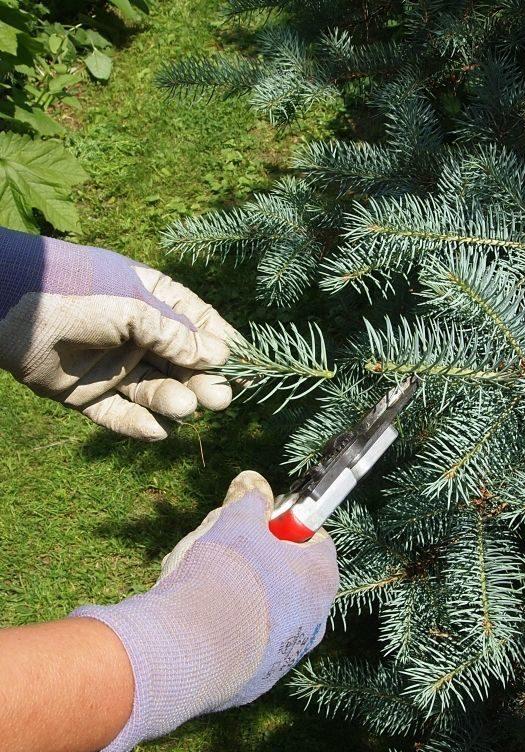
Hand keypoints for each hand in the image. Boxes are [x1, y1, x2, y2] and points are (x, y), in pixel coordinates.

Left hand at [0, 227, 236, 439]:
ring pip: (153, 390)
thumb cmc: (77, 293)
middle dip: (201, 380)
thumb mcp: (135, 309)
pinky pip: (117, 414)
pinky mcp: (84, 394)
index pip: (198, 325)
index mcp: (151, 301)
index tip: (247, 369)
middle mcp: (135, 335)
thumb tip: (221, 356)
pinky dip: (137, 425)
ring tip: (184, 407)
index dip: (223, 347)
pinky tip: (155, 432)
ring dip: (172, 401)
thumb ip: (177, 336)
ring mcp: (111, 366)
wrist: (7, 309)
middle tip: (221, 399)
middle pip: (180, 364)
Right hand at [72, 471, 339, 751]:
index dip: (288, 529)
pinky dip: (228, 635)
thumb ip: (250, 503)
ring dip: (243, 602)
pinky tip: (199, 627)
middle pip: (293, 580)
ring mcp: (290, 653)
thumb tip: (253, 486)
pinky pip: (247, 647)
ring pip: (269, 616)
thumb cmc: (224, 577)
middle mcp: (316, 619)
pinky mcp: (260, 679)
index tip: (264, 526)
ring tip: (204, 593)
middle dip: (262, 566)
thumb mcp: (237, 523)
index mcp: (320, 577)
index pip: (316, 542)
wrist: (191, 648)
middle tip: (228, 557)